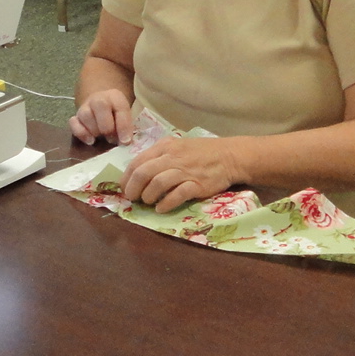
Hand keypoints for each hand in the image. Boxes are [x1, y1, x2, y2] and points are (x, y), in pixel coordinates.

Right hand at [69, 88, 132, 144]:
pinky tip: (90, 140)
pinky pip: (73, 123)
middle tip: (111, 139)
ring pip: (86, 115)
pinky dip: (81, 133)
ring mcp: (85, 106)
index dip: (123, 127)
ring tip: (101, 137)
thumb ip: (126, 128)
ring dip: (95, 130)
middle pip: (100, 106)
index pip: (120, 109)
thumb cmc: (116, 117)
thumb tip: (125, 143)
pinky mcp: (75, 116)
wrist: (102, 109)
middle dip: (107, 128)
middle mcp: (99, 98)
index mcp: (115, 96)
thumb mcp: (125, 118)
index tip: (125, 142)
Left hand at [122, 137, 244, 212]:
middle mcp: (172, 157)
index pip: (137, 162)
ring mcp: (185, 171)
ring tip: (149, 202)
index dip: (127, 178)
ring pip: (157, 184)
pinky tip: (162, 208)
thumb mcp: (177, 147)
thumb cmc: (201, 153)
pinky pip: (176, 195)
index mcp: (164, 147)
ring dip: (148, 197)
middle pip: (143, 173)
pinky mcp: (197, 184)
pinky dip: (166, 204)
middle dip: (133, 189)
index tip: (125, 189)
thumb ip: (159, 157)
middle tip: (133, 199)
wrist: (230, 156)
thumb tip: (138, 174)